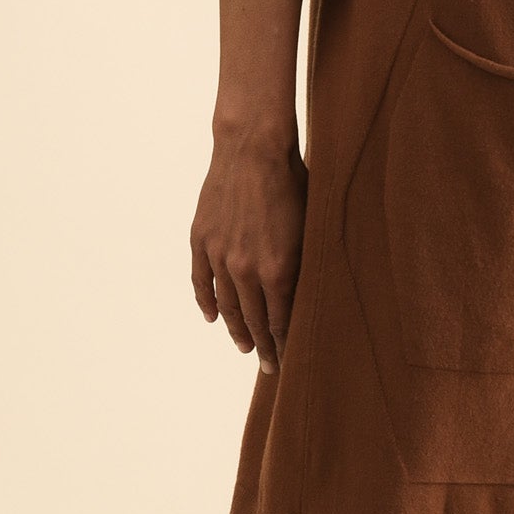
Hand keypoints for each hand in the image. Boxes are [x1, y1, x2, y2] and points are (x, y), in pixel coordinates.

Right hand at [190, 122, 307, 374]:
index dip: (284, 342)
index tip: (288, 360)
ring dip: (236, 329)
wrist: (253, 147)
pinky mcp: (202, 239)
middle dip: (263, 346)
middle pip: (254, 319)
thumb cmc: (294, 179)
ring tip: (245, 347)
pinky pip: (201, 281)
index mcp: (280, 268)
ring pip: (227, 305)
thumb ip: (306, 261)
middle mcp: (247, 268)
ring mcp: (220, 255)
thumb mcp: (311, 224)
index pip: (281, 320)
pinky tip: (212, 317)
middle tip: (269, 366)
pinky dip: (206, 301)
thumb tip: (311, 289)